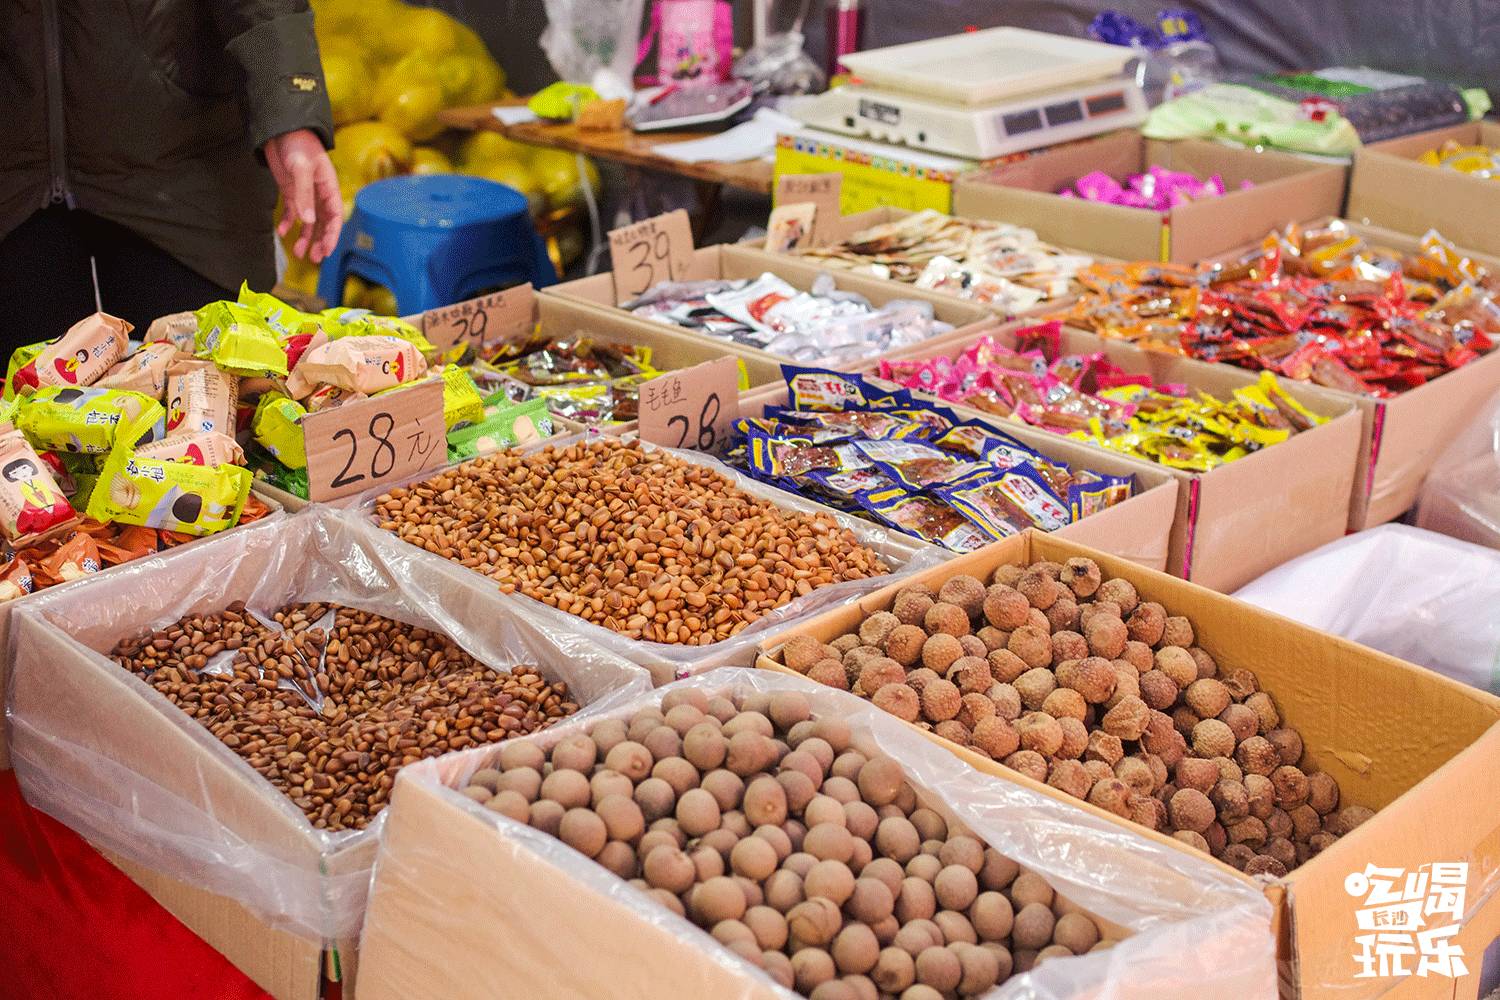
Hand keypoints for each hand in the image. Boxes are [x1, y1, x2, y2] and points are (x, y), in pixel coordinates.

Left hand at [265, 129, 342, 262]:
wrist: (281, 128)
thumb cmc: (298, 144)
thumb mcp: (301, 168)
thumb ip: (304, 195)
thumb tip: (307, 221)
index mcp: (329, 187)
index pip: (335, 216)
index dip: (332, 235)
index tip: (326, 251)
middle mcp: (319, 193)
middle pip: (323, 223)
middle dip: (319, 241)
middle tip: (313, 258)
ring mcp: (305, 193)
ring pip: (308, 221)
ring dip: (304, 238)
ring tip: (298, 253)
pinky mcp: (291, 191)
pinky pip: (292, 212)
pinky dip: (288, 223)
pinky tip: (281, 232)